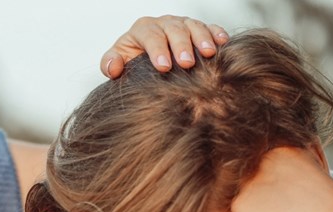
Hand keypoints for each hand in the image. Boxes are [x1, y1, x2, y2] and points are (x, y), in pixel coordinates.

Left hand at [102, 15, 228, 77]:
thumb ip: (110, 63)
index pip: (150, 35)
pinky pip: (209, 27)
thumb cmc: (132, 63)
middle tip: (187, 63)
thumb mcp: (118, 62)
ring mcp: (182, 24)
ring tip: (208, 53)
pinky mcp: (197, 29)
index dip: (157, 50)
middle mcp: (163, 23)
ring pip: (193, 26)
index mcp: (143, 29)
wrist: (146, 62)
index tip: (163, 67)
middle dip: (181, 45)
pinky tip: (222, 42)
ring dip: (202, 38)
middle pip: (174, 29)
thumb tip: (114, 66)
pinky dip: (216, 33)